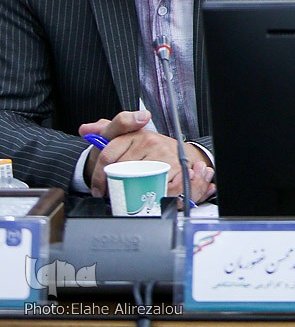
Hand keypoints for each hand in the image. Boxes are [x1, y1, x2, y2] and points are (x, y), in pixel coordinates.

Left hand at [81, 111, 215, 201]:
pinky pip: (161, 187)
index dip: (98, 176)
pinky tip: (152, 194)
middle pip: (121, 171)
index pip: (108, 154)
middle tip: (112, 195)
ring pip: (138, 180)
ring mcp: (164, 152)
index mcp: (134, 132)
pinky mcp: (178, 165)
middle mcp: (149, 140)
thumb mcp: (124, 135)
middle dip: (114, 186)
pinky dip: (155, 194)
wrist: (177, 151)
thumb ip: (102, 130)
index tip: (97, 189)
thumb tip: (85, 130)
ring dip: (132, 193)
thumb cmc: (147, 147)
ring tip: (129, 197)